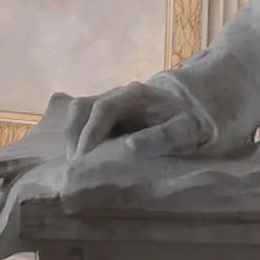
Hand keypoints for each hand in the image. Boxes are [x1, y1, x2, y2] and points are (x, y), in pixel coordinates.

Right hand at [63, 82, 204, 158]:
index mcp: (135, 95)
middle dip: (76, 138)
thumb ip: (163, 136)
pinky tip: (83, 157)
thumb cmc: (184, 123)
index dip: (90, 133)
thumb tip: (130, 146)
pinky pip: (80, 118)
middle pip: (81, 108)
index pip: (103, 108)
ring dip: (72, 137)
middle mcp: (116, 93)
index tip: (85, 159)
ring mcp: (107, 98)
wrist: (186, 108)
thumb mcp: (184, 131)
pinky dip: (76, 136)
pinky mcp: (102, 109)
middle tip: (78, 167)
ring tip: (78, 164)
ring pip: (77, 112)